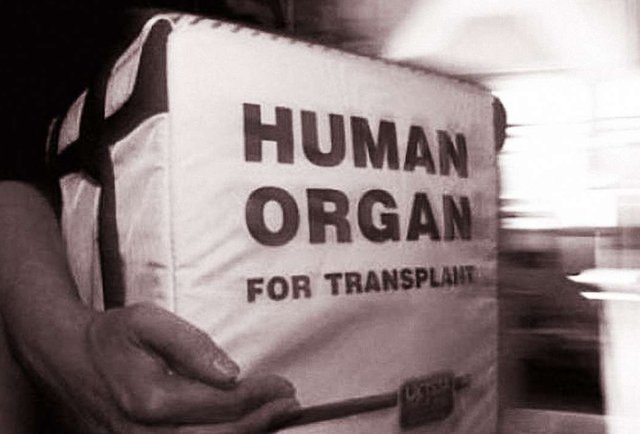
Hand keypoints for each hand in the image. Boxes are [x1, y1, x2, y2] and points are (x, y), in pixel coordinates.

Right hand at [33, 303, 298, 432]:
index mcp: (151, 398)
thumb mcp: (149, 321)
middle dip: (261, 421)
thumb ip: (192, 344)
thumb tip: (231, 372)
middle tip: (290, 403)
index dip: (258, 395)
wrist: (70, 358)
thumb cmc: (113, 335)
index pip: (221, 404)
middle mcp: (145, 432)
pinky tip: (243, 428)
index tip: (283, 384)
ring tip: (276, 417)